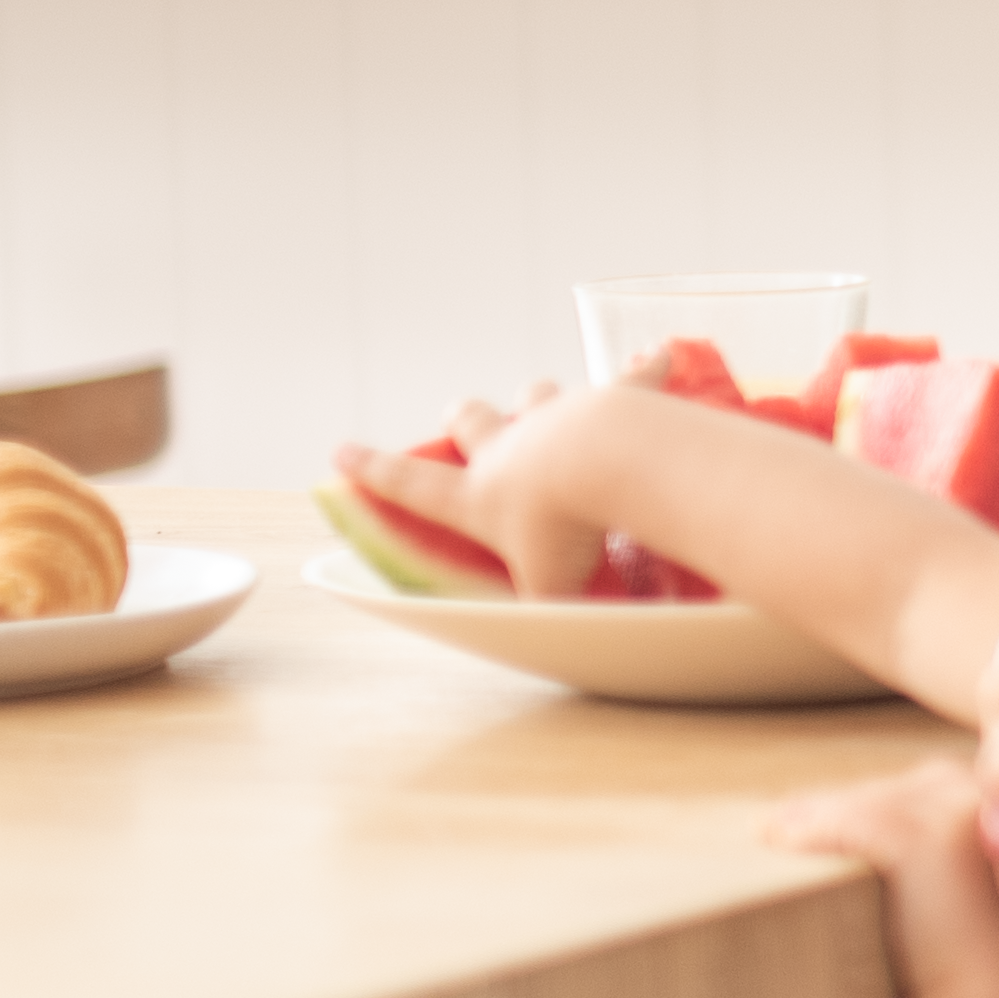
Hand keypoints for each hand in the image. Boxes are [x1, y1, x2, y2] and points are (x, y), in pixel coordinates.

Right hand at [332, 376, 645, 599]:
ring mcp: (557, 416)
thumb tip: (553, 640)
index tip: (341, 450)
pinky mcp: (608, 400)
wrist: (609, 465)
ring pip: (535, 393)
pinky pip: (627, 378)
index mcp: (479, 495)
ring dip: (536, 398)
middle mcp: (509, 447)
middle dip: (464, 418)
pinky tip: (657, 357)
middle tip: (464, 417)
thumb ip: (543, 610)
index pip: (412, 485)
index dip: (373, 472)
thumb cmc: (567, 536)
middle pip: (471, 419)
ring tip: (544, 400)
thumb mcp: (546, 591)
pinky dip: (642, 368)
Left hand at [765, 758, 998, 997]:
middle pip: (899, 790)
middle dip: (841, 802)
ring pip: (871, 804)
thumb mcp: (980, 894)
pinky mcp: (929, 840)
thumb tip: (908, 867)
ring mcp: (962, 813)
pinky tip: (771, 836)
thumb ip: (957, 866)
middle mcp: (991, 798)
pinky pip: (853, 825)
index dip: (877, 800)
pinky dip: (808, 830)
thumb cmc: (989, 964)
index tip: (829, 811)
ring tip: (769, 829)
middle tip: (786, 817)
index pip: (929, 789)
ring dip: (812, 813)